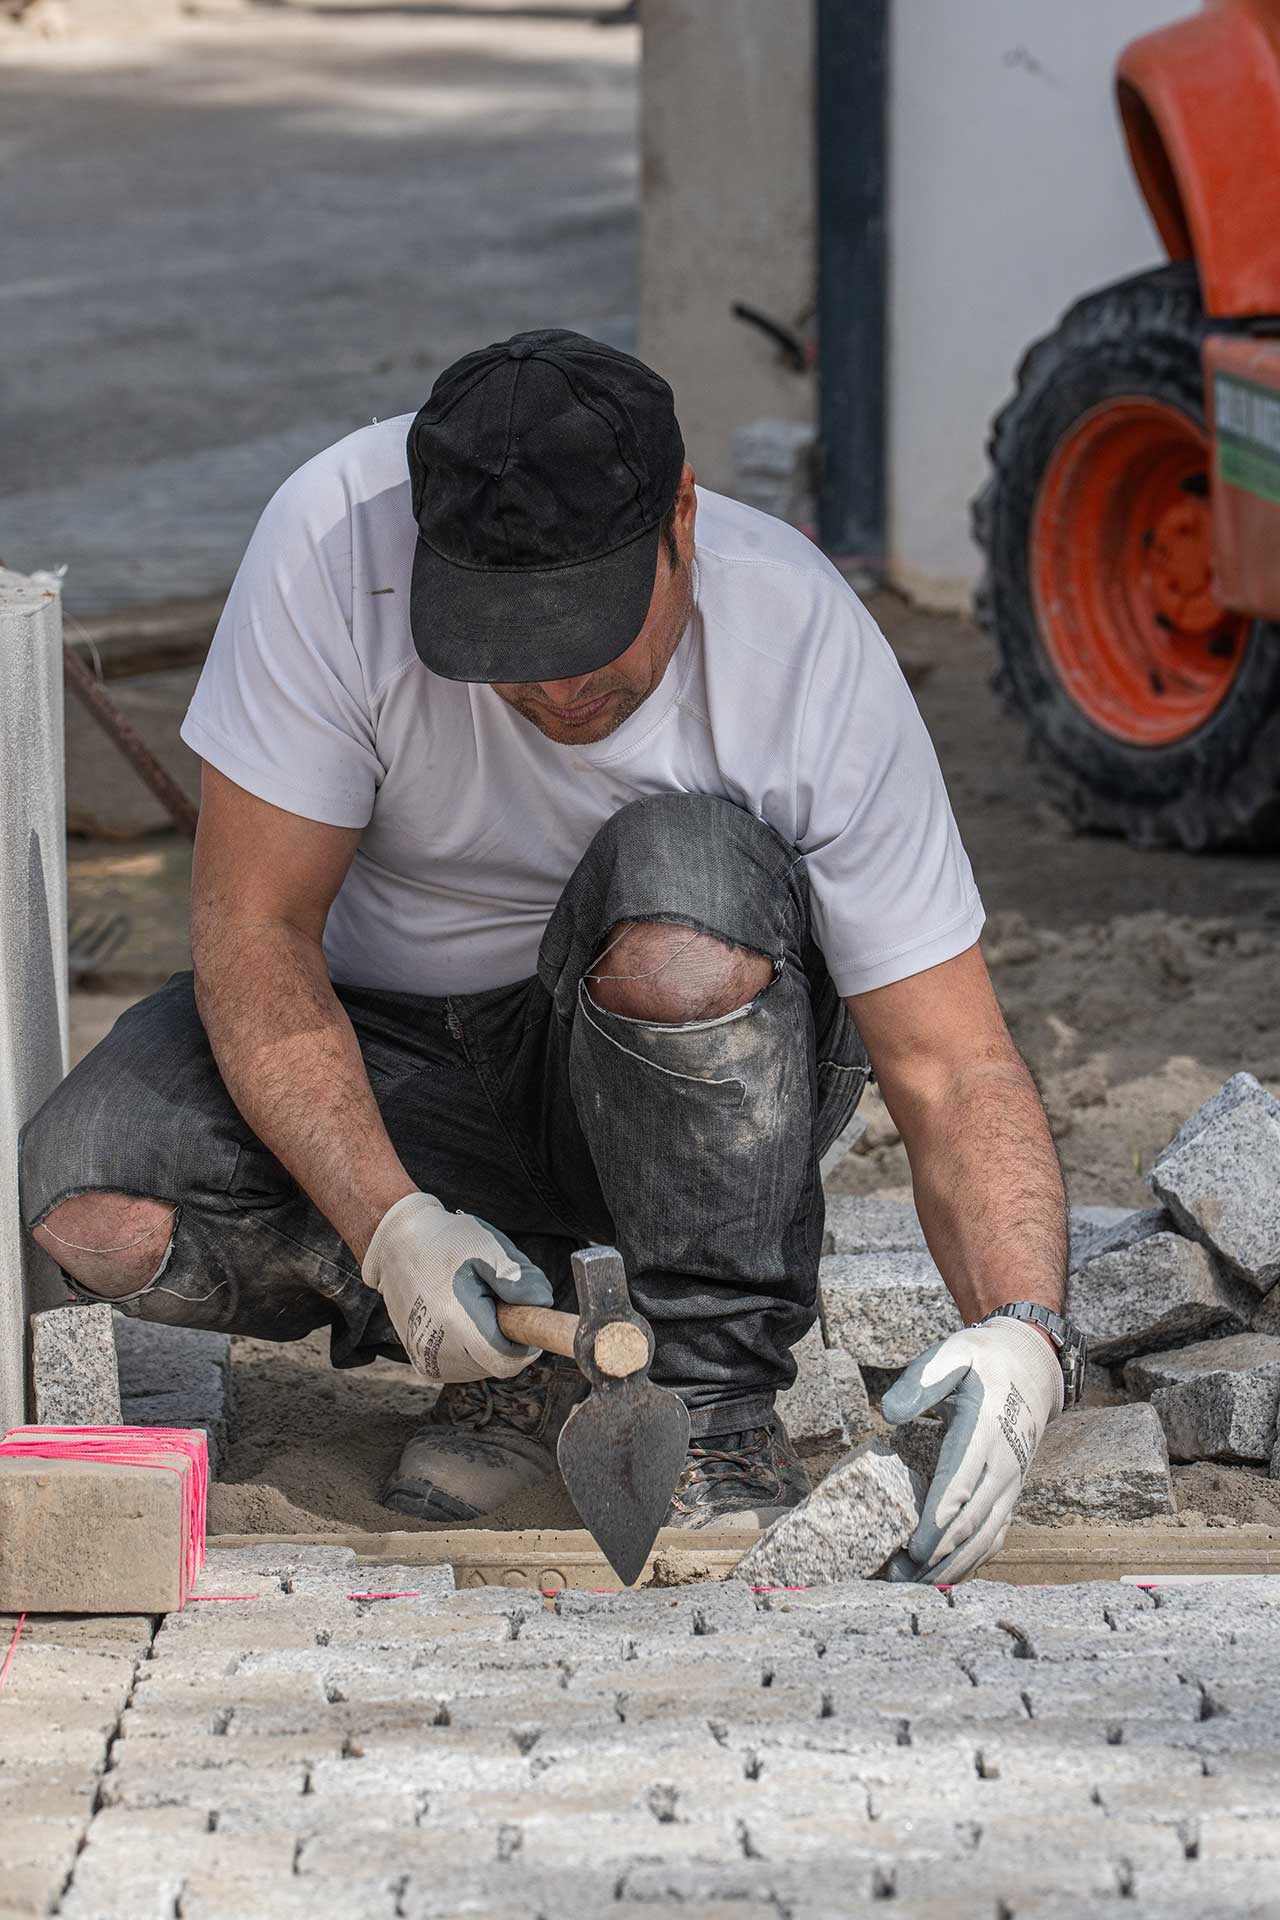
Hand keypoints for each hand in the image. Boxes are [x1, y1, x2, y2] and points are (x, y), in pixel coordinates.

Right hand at [362, 1193, 553, 1381]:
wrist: (397, 1246)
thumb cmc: (444, 1243)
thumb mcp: (489, 1246)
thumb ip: (520, 1278)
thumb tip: (542, 1305)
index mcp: (457, 1323)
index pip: (508, 1360)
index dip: (526, 1342)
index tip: (525, 1316)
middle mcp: (439, 1350)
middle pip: (496, 1364)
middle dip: (506, 1336)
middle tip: (494, 1300)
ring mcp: (428, 1360)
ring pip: (481, 1366)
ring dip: (488, 1342)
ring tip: (474, 1305)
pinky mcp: (422, 1362)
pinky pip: (463, 1365)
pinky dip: (471, 1347)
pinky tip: (461, 1318)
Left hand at [881, 1318, 1063, 1583]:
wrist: (1031, 1368)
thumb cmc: (983, 1362)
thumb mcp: (953, 1353)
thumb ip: (922, 1380)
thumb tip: (889, 1414)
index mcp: (986, 1430)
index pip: (961, 1483)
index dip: (939, 1520)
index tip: (915, 1547)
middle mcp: (1003, 1465)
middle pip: (972, 1521)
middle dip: (937, 1554)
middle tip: (898, 1575)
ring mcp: (1010, 1484)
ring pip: (984, 1538)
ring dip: (951, 1566)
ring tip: (911, 1584)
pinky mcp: (1009, 1494)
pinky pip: (994, 1536)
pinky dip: (970, 1562)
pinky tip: (943, 1579)